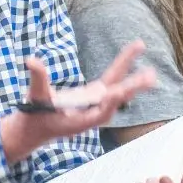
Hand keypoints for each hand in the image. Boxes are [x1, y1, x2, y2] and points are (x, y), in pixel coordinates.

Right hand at [1, 41, 155, 163]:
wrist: (36, 128)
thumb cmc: (35, 115)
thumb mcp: (35, 96)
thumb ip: (37, 78)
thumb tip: (31, 60)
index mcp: (81, 120)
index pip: (100, 112)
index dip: (110, 103)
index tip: (118, 93)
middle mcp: (92, 113)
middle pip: (116, 99)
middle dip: (132, 88)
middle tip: (151, 77)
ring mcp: (95, 104)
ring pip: (118, 89)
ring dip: (133, 77)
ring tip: (151, 67)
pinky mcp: (94, 96)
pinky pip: (112, 81)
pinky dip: (122, 69)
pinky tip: (134, 54)